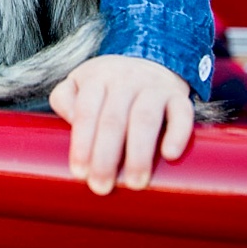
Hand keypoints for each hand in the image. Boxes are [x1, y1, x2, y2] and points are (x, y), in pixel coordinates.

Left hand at [48, 54, 194, 195]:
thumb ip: (64, 100)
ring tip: (135, 183)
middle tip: (101, 187)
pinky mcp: (178, 97)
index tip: (80, 172)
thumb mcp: (79, 83)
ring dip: (139, 152)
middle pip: (113, 119)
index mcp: (97, 78)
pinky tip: (169, 154)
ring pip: (145, 118)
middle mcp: (125, 79)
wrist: (151, 61)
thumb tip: (70, 125)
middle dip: (106, 156)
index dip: (82, 142)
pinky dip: (178, 133)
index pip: (86, 111)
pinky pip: (182, 113)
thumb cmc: (108, 86)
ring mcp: (153, 87)